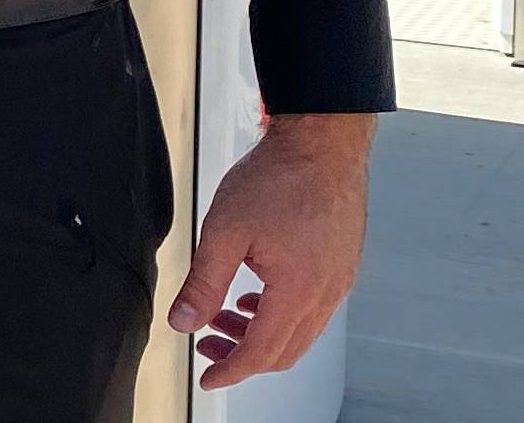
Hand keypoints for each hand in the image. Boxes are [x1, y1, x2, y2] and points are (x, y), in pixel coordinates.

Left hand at [167, 113, 373, 388]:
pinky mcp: (341, 267)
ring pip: (299, 332)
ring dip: (260, 334)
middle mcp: (326, 295)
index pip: (261, 352)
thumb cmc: (278, 178)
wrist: (323, 144)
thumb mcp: (225, 230)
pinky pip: (312, 310)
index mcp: (298, 292)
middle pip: (284, 350)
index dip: (230, 371)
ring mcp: (338, 282)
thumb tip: (182, 322)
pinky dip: (280, 315)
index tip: (207, 378)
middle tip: (207, 344)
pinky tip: (255, 297)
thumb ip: (203, 281)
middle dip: (242, 356)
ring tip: (224, 316)